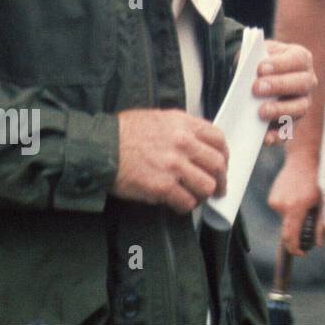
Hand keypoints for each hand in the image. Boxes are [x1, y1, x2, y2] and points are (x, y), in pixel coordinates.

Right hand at [113, 108, 228, 212]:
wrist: (99, 148)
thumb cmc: (123, 132)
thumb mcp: (159, 118)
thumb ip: (181, 128)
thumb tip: (197, 142)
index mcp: (184, 125)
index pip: (218, 139)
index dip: (224, 154)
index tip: (222, 163)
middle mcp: (183, 144)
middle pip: (217, 164)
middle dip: (221, 178)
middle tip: (218, 187)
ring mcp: (174, 166)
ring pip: (207, 185)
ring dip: (204, 194)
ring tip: (198, 197)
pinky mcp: (162, 187)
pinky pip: (186, 201)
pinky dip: (186, 205)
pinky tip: (180, 204)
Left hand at [254, 40, 316, 146]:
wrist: (260, 79)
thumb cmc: (259, 64)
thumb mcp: (256, 55)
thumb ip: (251, 59)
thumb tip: (243, 69)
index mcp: (300, 59)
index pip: (297, 60)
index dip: (280, 64)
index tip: (260, 68)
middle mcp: (307, 81)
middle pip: (302, 83)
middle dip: (279, 85)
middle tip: (257, 88)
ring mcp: (303, 102)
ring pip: (300, 108)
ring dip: (280, 110)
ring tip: (261, 111)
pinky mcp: (294, 122)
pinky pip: (290, 131)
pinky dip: (278, 135)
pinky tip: (265, 137)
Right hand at [267, 154, 324, 256]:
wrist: (304, 157)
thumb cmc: (318, 178)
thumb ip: (322, 223)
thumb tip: (318, 243)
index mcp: (295, 207)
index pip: (290, 236)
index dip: (295, 248)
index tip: (301, 253)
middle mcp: (281, 205)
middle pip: (287, 229)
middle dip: (296, 232)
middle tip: (308, 224)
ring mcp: (274, 200)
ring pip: (285, 219)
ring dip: (294, 217)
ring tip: (305, 202)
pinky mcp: (272, 197)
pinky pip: (281, 210)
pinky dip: (289, 209)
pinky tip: (298, 196)